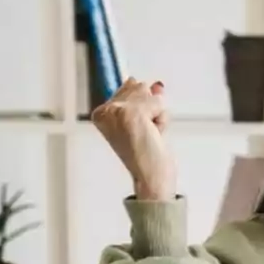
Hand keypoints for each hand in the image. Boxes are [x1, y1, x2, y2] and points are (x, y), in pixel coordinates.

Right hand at [90, 78, 175, 201]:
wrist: (150, 178)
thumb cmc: (148, 156)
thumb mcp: (144, 122)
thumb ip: (145, 100)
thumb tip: (158, 84)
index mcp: (101, 113)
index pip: (130, 85)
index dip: (144, 107)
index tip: (140, 129)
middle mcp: (105, 111)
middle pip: (140, 86)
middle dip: (151, 109)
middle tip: (146, 133)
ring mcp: (116, 111)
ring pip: (150, 94)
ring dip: (158, 115)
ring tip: (150, 135)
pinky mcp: (131, 114)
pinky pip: (159, 102)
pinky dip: (163, 119)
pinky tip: (154, 135)